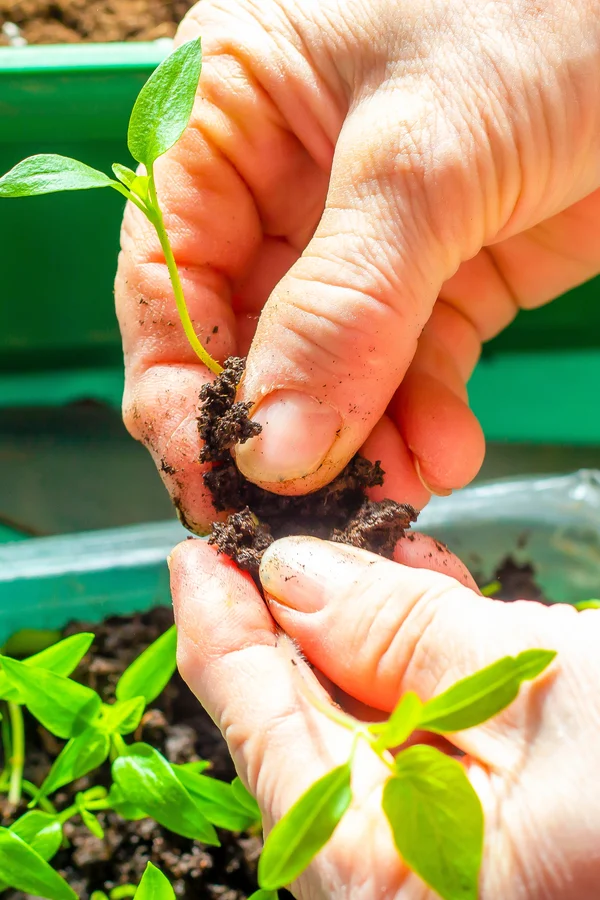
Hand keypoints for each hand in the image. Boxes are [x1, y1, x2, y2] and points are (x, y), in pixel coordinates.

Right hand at [117, 0, 599, 530]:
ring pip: (332, 375)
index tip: (207, 478)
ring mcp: (368, 245)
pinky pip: (413, 373)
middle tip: (306, 510)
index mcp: (232, 119)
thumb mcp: (423, 152)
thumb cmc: (548, 4)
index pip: (167, 278)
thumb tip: (271, 444)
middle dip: (279, 431)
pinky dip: (423, 424)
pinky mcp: (444, 282)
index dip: (176, 387)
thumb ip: (342, 303)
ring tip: (395, 490)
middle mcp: (285, 189)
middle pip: (246, 342)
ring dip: (361, 445)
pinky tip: (444, 453)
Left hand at [171, 536, 599, 898]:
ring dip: (358, 618)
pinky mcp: (492, 810)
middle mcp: (404, 877)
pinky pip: (423, 721)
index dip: (220, 632)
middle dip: (288, 614)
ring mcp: (450, 848)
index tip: (195, 552)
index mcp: (389, 884)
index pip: (264, 732)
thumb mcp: (539, 694)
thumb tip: (293, 574)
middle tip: (280, 526)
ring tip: (355, 538)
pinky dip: (417, 645)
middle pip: (302, 720)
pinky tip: (422, 584)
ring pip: (363, 712)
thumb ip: (403, 638)